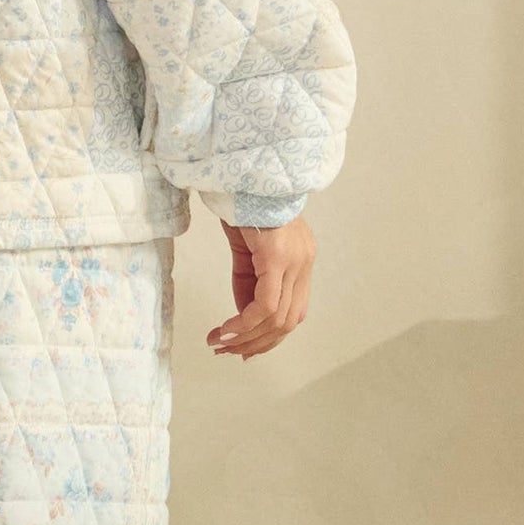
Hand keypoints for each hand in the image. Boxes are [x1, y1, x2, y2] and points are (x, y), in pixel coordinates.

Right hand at [205, 213, 314, 359]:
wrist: (243, 174)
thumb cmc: (244, 205)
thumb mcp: (247, 251)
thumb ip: (249, 283)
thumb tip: (243, 318)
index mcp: (300, 262)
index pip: (293, 313)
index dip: (269, 338)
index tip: (242, 349)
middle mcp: (304, 264)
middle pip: (288, 322)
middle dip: (256, 343)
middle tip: (227, 351)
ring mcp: (295, 261)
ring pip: (277, 318)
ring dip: (246, 337)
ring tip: (220, 343)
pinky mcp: (278, 258)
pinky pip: (265, 305)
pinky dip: (244, 323)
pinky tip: (225, 330)